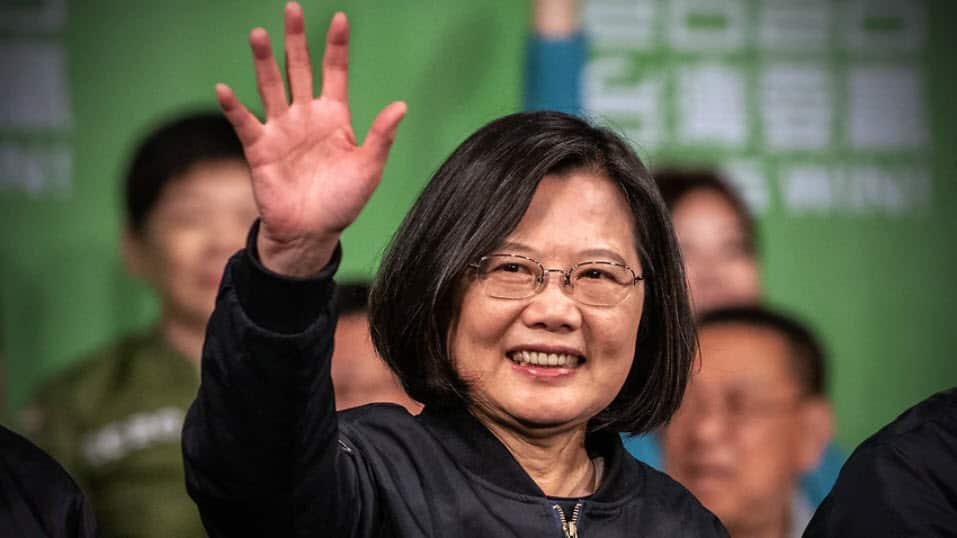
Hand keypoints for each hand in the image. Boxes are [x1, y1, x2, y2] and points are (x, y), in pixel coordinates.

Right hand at [217, 2, 405, 276]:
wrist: (312, 233)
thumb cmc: (342, 202)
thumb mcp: (369, 168)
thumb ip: (381, 136)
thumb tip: (401, 105)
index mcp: (334, 118)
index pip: (335, 73)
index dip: (337, 47)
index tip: (340, 18)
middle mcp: (306, 117)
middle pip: (299, 69)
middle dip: (296, 40)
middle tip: (292, 8)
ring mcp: (281, 131)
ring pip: (271, 87)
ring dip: (264, 62)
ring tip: (259, 34)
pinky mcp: (260, 149)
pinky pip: (245, 123)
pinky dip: (234, 107)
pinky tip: (224, 88)